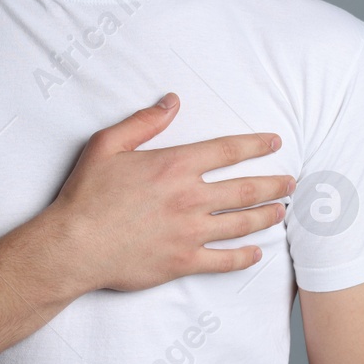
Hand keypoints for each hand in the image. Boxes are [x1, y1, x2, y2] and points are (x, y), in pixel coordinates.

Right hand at [47, 93, 294, 292]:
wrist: (73, 245)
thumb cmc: (87, 194)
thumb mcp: (107, 145)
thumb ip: (144, 122)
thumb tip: (172, 102)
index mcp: (174, 166)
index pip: (228, 151)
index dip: (255, 145)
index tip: (274, 142)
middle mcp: (189, 198)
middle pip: (245, 189)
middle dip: (273, 185)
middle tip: (290, 183)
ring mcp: (189, 232)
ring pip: (241, 224)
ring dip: (266, 217)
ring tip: (281, 212)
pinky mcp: (183, 262)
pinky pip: (224, 261)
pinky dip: (244, 257)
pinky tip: (256, 252)